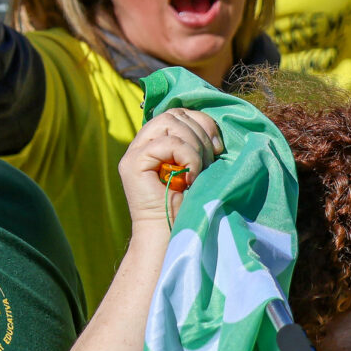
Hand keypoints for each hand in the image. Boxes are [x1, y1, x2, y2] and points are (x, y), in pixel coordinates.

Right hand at [118, 105, 223, 229]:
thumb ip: (196, 145)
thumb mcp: (196, 167)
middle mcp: (141, 144)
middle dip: (200, 134)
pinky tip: (191, 178)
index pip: (177, 113)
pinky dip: (188, 157)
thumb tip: (212, 130)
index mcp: (155, 143)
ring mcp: (134, 153)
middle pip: (174, 114)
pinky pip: (168, 143)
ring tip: (199, 172)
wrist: (171, 238)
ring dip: (195, 146)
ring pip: (170, 123)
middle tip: (209, 163)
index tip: (217, 148)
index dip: (201, 122)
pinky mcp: (133, 164)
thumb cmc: (188, 207)